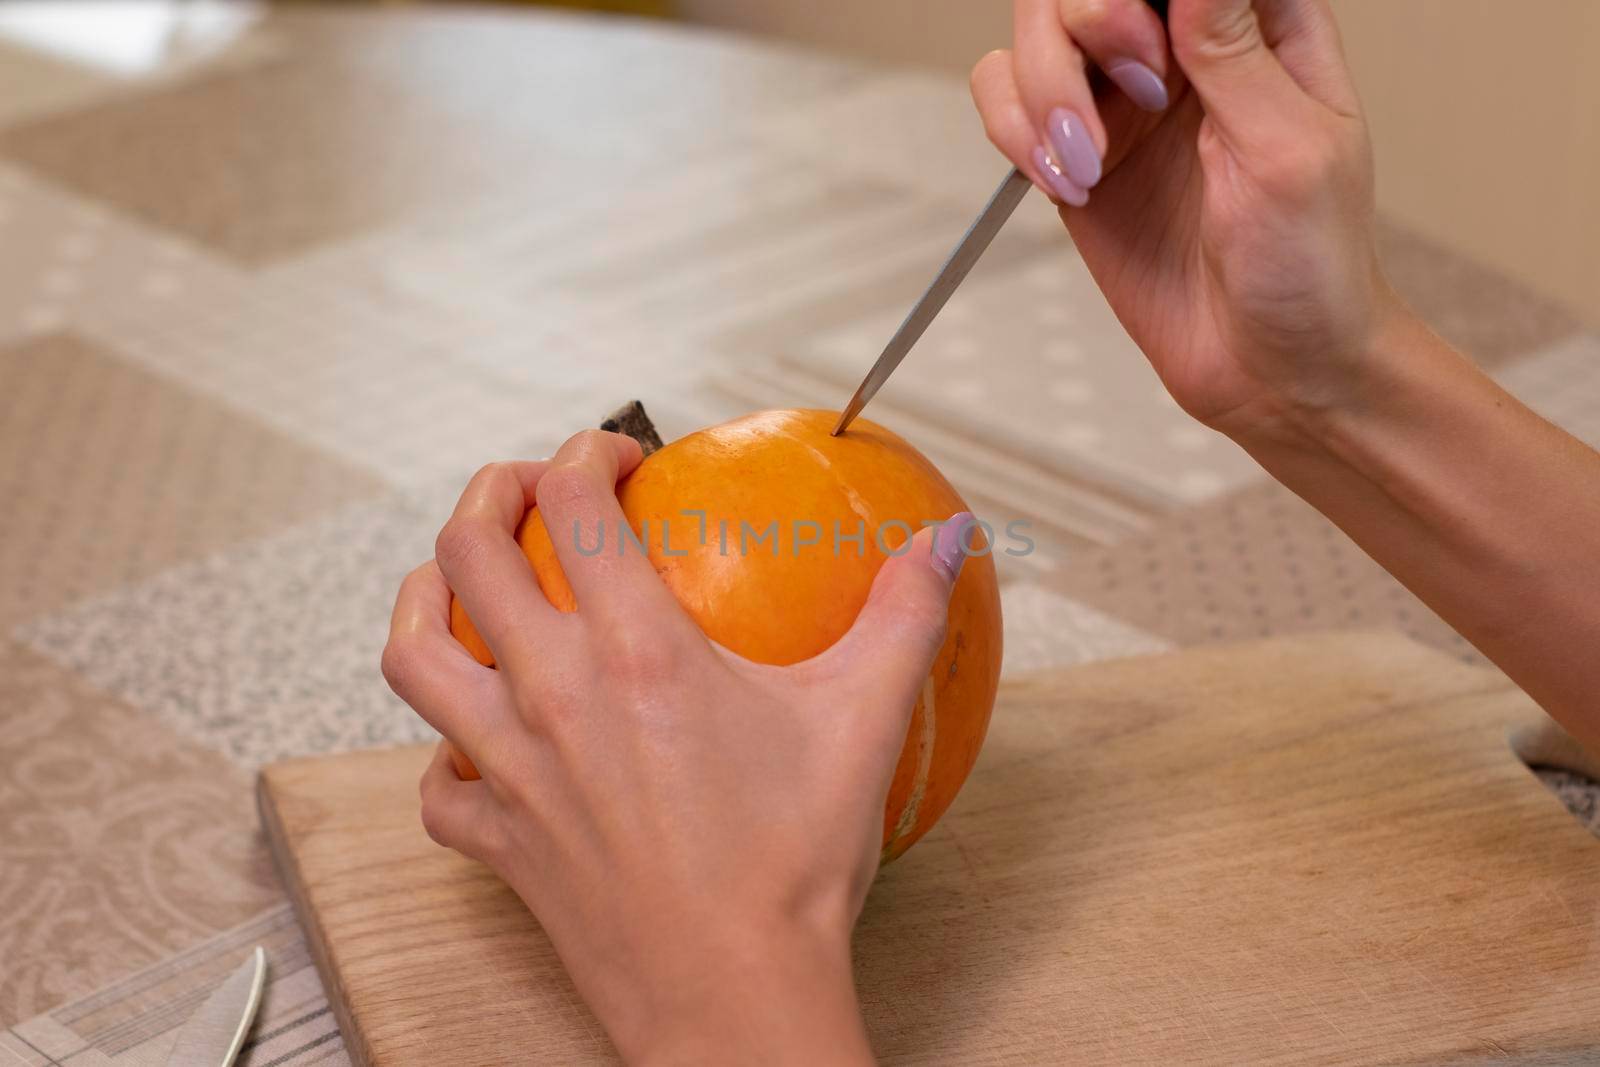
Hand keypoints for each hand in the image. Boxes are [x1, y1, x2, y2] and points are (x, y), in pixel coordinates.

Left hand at [382, 430, 973, 1064]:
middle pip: (469, 553)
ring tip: (454, 577)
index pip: (576, 506)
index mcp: (637, 650)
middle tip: (526, 487)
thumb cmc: (794, 864)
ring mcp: (509, 769)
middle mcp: (552, 695)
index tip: (617, 457)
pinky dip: (444, 748)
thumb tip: (947, 540)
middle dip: (489, 493)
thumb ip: (904, 614)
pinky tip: (478, 741)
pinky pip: (435, 782)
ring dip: (423, 595)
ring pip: (414, 654)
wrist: (736, 997)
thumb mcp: (863, 722)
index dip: (585, 452)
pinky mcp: (495, 840)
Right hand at [972, 0, 1398, 438]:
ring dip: (1044, 90)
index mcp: (1258, 22)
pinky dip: (1015, 133)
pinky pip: (1005, 100)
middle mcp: (1183, 46)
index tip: (1159, 48)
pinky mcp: (1075, 152)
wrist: (1270, 367)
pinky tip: (1067, 183)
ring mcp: (1122, 98)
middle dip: (1091, 23)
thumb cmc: (1309, 267)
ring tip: (1089, 163)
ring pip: (1034, 30)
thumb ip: (1233, 49)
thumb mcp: (1290, 150)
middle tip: (1140, 95)